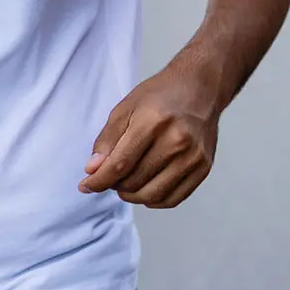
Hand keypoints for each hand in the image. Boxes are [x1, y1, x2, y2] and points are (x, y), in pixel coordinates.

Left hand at [79, 65, 219, 208]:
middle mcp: (176, 141)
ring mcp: (193, 157)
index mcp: (152, 121)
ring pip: (154, 194)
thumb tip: (92, 170)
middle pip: (136, 180)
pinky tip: (143, 190)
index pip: (120, 163)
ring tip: (122, 186)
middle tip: (106, 178)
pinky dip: (153, 200)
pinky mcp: (204, 168)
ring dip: (132, 196)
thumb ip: (107, 140)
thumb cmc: (158, 96)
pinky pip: (174, 198)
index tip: (85, 186)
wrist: (198, 88)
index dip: (99, 180)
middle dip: (114, 185)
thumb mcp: (125, 108)